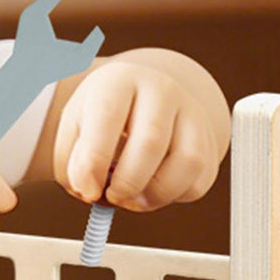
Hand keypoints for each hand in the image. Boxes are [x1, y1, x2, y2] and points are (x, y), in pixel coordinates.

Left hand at [53, 60, 222, 210]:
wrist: (144, 102)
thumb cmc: (106, 119)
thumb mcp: (75, 128)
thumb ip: (71, 160)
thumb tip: (89, 190)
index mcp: (120, 80)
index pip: (108, 117)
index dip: (94, 162)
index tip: (87, 189)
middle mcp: (161, 90)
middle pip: (151, 142)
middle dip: (128, 183)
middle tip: (113, 197)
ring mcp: (191, 113)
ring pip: (187, 163)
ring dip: (156, 194)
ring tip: (134, 199)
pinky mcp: (208, 141)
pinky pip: (199, 181)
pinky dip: (175, 197)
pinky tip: (154, 190)